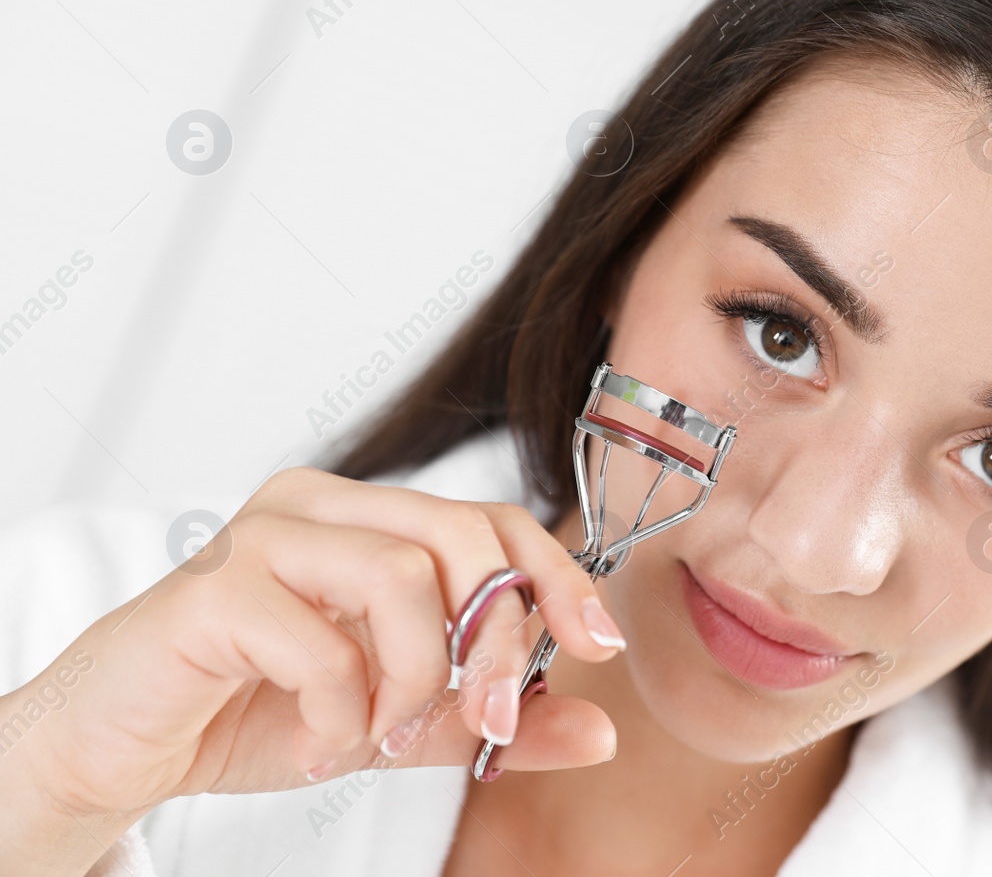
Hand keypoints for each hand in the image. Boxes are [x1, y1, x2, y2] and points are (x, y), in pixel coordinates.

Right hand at [5, 467, 623, 832]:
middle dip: (497, 641)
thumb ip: (493, 722)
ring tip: (374, 735)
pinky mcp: (212, 588)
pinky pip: (319, 642)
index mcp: (369, 519)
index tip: (599, 646)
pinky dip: (338, 710)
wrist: (125, 748)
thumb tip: (602, 731)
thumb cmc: (257, 713)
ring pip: (400, 577)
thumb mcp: (400, 723)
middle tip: (488, 721)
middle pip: (462, 536)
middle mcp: (321, 506)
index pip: (494, 521)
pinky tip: (314, 742)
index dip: (557, 578)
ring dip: (412, 680)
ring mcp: (262, 535)